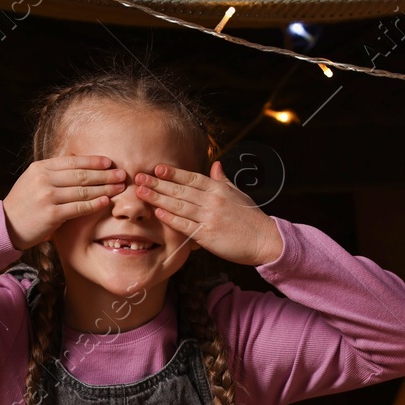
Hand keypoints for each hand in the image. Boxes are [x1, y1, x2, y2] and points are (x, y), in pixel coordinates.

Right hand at [2, 155, 127, 250]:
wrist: (6, 226)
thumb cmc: (23, 203)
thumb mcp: (33, 180)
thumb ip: (53, 169)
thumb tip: (74, 155)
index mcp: (40, 168)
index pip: (72, 161)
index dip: (93, 161)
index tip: (109, 162)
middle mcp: (44, 179)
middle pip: (81, 175)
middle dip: (104, 174)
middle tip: (122, 174)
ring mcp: (47, 197)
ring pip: (82, 191)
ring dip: (104, 188)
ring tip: (119, 188)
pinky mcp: (51, 215)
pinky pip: (78, 208)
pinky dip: (94, 204)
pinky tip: (105, 201)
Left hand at [134, 161, 283, 266]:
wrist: (265, 240)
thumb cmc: (251, 218)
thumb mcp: (238, 194)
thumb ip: (223, 180)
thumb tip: (215, 164)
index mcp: (219, 189)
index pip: (192, 177)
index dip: (173, 172)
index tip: (157, 168)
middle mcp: (212, 200)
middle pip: (180, 189)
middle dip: (158, 183)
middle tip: (139, 177)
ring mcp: (209, 217)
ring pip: (179, 205)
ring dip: (158, 197)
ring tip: (141, 192)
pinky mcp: (208, 234)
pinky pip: (185, 224)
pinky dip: (171, 218)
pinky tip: (158, 212)